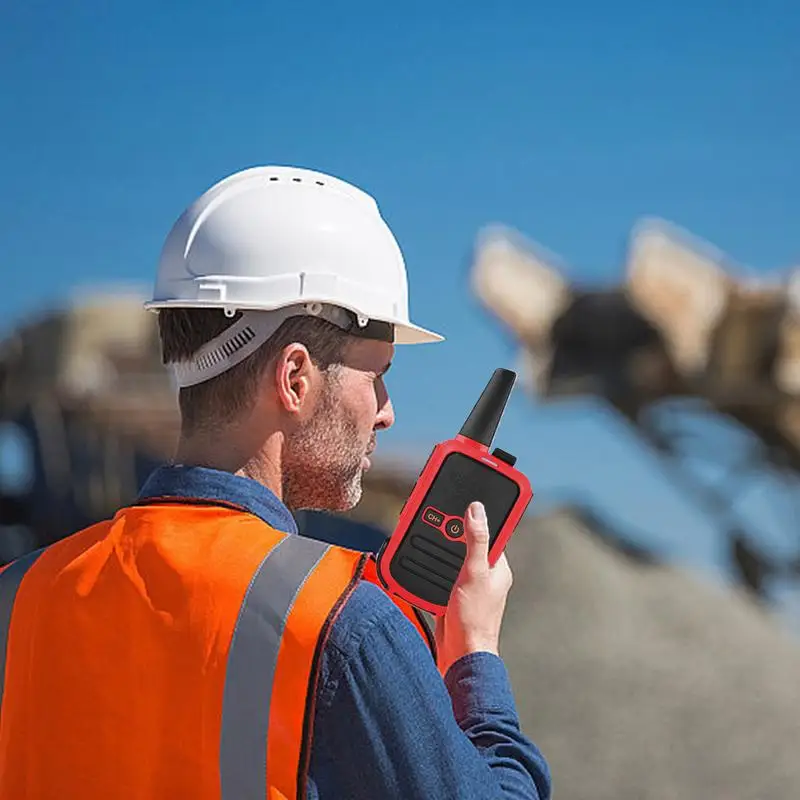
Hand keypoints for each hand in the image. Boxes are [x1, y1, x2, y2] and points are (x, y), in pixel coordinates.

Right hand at [434, 501, 513, 675]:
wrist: (461, 659)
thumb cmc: (474, 620)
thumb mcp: (474, 573)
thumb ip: (476, 541)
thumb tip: (477, 509)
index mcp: (497, 567)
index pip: (492, 530)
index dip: (480, 514)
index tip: (468, 496)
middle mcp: (485, 575)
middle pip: (468, 541)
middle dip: (453, 529)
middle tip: (435, 515)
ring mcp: (468, 586)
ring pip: (452, 557)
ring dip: (439, 547)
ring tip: (424, 532)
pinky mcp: (452, 598)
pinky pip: (441, 574)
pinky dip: (430, 566)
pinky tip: (420, 560)